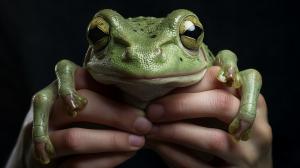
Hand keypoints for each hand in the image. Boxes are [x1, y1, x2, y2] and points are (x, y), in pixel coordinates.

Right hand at [24, 68, 152, 167]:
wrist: (53, 154)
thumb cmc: (82, 120)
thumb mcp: (91, 101)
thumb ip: (106, 93)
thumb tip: (141, 92)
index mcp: (56, 86)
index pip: (76, 75)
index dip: (106, 85)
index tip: (138, 94)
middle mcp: (44, 109)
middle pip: (78, 106)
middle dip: (115, 115)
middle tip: (143, 123)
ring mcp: (41, 138)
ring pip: (75, 139)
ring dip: (112, 141)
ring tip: (139, 141)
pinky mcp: (46, 163)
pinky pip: (77, 164)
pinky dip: (106, 159)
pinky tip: (126, 154)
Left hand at [146, 66, 271, 167]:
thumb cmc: (231, 135)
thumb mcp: (226, 112)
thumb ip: (206, 94)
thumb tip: (166, 84)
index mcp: (255, 103)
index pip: (225, 80)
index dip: (192, 81)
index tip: (163, 84)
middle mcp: (258, 128)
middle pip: (222, 104)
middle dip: (182, 104)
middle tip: (152, 109)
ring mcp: (248, 156)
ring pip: (212, 140)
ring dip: (174, 131)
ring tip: (150, 127)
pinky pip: (199, 166)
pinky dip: (173, 154)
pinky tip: (158, 145)